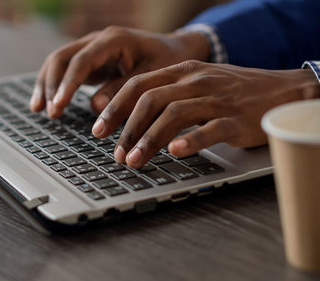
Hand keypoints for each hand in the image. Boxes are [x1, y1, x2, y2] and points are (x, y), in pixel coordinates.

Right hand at [29, 26, 210, 118]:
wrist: (175, 50)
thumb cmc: (167, 62)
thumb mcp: (151, 77)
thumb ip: (124, 91)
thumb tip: (95, 106)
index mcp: (114, 40)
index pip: (82, 60)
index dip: (68, 84)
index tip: (59, 104)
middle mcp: (98, 41)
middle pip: (62, 58)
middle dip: (51, 85)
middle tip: (50, 111)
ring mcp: (91, 50)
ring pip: (58, 63)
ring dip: (46, 85)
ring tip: (38, 109)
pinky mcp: (90, 61)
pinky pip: (65, 71)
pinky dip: (54, 86)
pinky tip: (47, 104)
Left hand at [91, 60, 319, 168]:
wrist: (280, 91)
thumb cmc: (232, 92)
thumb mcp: (196, 84)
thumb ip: (166, 96)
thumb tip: (131, 121)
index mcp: (182, 71)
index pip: (139, 85)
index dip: (115, 107)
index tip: (98, 129)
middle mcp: (195, 81)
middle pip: (150, 100)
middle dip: (127, 128)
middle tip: (115, 153)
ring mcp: (216, 99)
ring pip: (174, 114)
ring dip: (149, 140)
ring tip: (134, 161)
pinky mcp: (236, 118)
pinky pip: (210, 129)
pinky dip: (190, 141)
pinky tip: (175, 153)